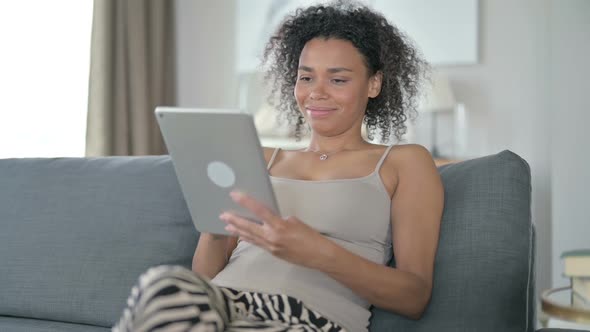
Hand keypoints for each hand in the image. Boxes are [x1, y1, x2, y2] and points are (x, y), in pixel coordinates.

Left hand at [219, 191, 333, 268]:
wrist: (318, 255)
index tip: (235, 195)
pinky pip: (257, 244)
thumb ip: (279, 219)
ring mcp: (271, 247)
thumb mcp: (295, 221)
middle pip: (249, 227)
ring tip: (226, 225)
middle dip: (235, 220)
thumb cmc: (310, 236)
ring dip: (238, 230)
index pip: (259, 210)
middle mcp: (272, 237)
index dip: (246, 202)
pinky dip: (248, 238)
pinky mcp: (272, 253)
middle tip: (223, 215)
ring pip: (250, 237)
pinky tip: (241, 235)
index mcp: (280, 226)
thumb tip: (269, 218)